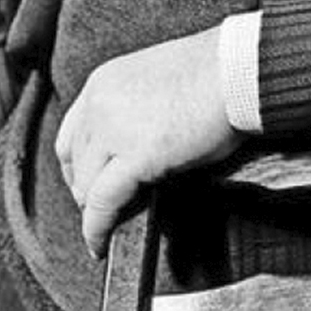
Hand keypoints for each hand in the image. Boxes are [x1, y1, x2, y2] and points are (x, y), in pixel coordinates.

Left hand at [55, 26, 243, 257]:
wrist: (239, 68)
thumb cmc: (216, 71)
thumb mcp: (158, 80)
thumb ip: (134, 108)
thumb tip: (134, 142)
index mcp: (105, 81)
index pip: (71, 134)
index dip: (78, 165)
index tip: (87, 180)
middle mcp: (100, 103)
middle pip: (75, 162)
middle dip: (87, 188)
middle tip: (102, 206)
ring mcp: (113, 129)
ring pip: (86, 186)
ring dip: (95, 208)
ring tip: (108, 224)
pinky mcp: (136, 156)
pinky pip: (102, 204)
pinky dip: (98, 228)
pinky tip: (101, 242)